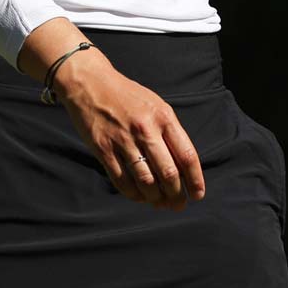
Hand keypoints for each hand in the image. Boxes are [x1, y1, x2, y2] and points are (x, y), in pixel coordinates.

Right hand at [52, 51, 205, 210]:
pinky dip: (133, 194)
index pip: (187, 156)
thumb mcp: (156, 105)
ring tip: (159, 203)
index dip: (195, 180)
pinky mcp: (103, 148)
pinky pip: (121, 180)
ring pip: (146, 181)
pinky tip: (138, 196)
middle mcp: (145, 129)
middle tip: (177, 204)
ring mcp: (123, 140)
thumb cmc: (127, 96)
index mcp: (163, 117)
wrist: (90, 83)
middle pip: (168, 173)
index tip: (197, 195)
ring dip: (155, 198)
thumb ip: (170, 133)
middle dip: (176, 196)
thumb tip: (183, 167)